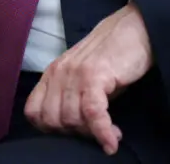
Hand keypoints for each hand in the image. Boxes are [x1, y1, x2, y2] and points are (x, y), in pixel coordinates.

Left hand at [24, 2, 153, 154]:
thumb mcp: (84, 77)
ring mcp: (75, 73)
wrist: (135, 28)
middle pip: (52, 120)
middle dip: (74, 134)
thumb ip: (72, 98)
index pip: (34, 112)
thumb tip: (74, 131)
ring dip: (92, 134)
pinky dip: (102, 132)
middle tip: (95, 133)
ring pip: (71, 118)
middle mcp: (59, 73)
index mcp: (52, 73)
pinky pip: (92, 112)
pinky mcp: (95, 75)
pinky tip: (112, 141)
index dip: (50, 129)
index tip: (73, 133)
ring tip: (111, 133)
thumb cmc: (112, 57)